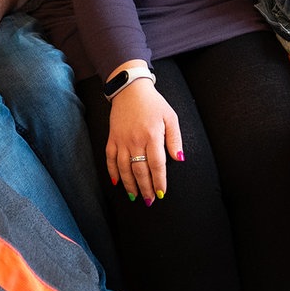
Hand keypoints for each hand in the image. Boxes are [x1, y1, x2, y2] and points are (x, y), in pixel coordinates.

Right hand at [104, 77, 182, 204]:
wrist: (130, 89)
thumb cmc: (154, 104)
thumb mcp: (170, 117)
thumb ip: (175, 139)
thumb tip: (179, 158)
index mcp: (152, 136)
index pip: (157, 165)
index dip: (159, 181)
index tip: (161, 193)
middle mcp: (136, 140)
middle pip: (140, 170)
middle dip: (145, 188)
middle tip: (149, 200)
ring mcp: (122, 140)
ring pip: (124, 168)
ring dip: (130, 184)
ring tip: (135, 196)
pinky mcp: (112, 138)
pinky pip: (110, 159)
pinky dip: (112, 172)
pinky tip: (117, 182)